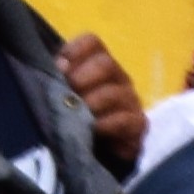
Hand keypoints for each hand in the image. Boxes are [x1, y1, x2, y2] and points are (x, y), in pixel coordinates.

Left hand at [57, 29, 145, 169]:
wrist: (99, 151)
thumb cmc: (76, 115)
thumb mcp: (61, 92)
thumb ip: (55, 77)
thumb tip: (57, 67)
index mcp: (97, 63)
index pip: (92, 42)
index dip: (74, 50)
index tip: (59, 68)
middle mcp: (117, 77)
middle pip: (106, 63)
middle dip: (82, 78)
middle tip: (68, 92)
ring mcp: (130, 99)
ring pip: (114, 92)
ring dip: (91, 103)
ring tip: (76, 114)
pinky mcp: (138, 124)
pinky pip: (125, 119)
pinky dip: (105, 124)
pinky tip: (92, 129)